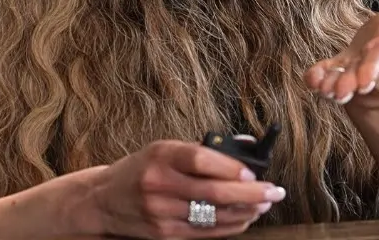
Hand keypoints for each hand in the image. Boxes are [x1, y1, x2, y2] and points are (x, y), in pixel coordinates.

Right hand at [83, 139, 285, 238]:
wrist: (104, 200)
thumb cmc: (141, 169)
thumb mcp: (164, 149)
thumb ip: (203, 149)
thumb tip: (247, 147)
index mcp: (161, 156)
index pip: (201, 160)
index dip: (232, 167)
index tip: (254, 172)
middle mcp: (159, 184)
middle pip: (213, 193)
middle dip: (250, 194)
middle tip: (274, 191)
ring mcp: (161, 213)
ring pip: (213, 216)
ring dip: (246, 211)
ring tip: (265, 204)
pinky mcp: (165, 234)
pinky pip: (205, 232)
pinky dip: (230, 226)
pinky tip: (246, 218)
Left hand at [304, 0, 378, 109]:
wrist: (372, 51)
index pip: (377, 60)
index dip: (370, 70)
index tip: (363, 83)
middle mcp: (364, 65)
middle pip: (357, 76)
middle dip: (349, 84)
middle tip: (341, 92)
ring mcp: (346, 71)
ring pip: (338, 81)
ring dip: (331, 85)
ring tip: (325, 89)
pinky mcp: (330, 71)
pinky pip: (321, 76)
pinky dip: (315, 78)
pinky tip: (311, 79)